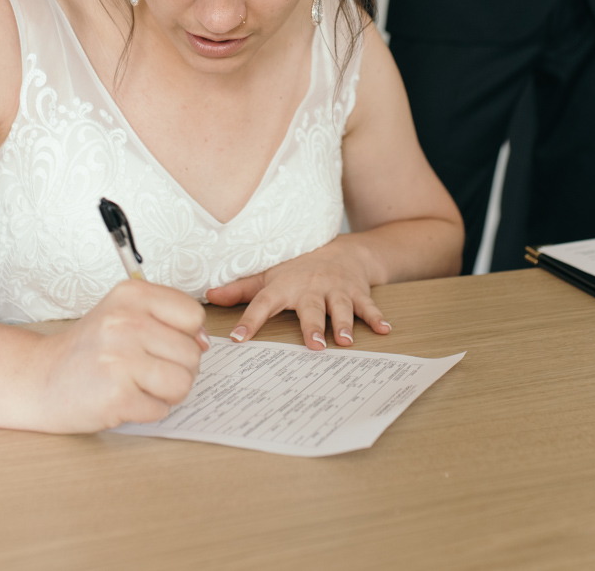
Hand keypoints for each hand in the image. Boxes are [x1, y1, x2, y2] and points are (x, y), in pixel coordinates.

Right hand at [37, 279, 208, 432]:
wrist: (40, 378)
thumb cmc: (90, 349)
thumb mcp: (124, 315)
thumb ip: (167, 320)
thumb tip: (204, 343)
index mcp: (131, 295)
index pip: (193, 315)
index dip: (186, 335)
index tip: (163, 343)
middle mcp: (125, 322)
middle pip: (192, 354)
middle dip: (176, 369)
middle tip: (144, 370)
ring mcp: (120, 358)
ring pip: (183, 383)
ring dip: (166, 392)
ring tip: (137, 385)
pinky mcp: (116, 395)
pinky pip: (161, 409)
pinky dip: (147, 410)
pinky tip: (123, 399)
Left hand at [205, 238, 389, 350]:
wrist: (341, 249)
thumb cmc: (299, 267)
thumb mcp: (269, 275)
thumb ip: (242, 289)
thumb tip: (209, 296)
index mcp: (285, 287)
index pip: (263, 303)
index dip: (250, 320)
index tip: (238, 338)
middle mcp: (311, 288)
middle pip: (311, 309)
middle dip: (313, 326)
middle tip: (314, 345)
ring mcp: (337, 289)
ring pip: (341, 307)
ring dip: (345, 323)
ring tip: (346, 341)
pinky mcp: (358, 291)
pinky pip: (368, 305)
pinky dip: (377, 317)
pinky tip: (385, 330)